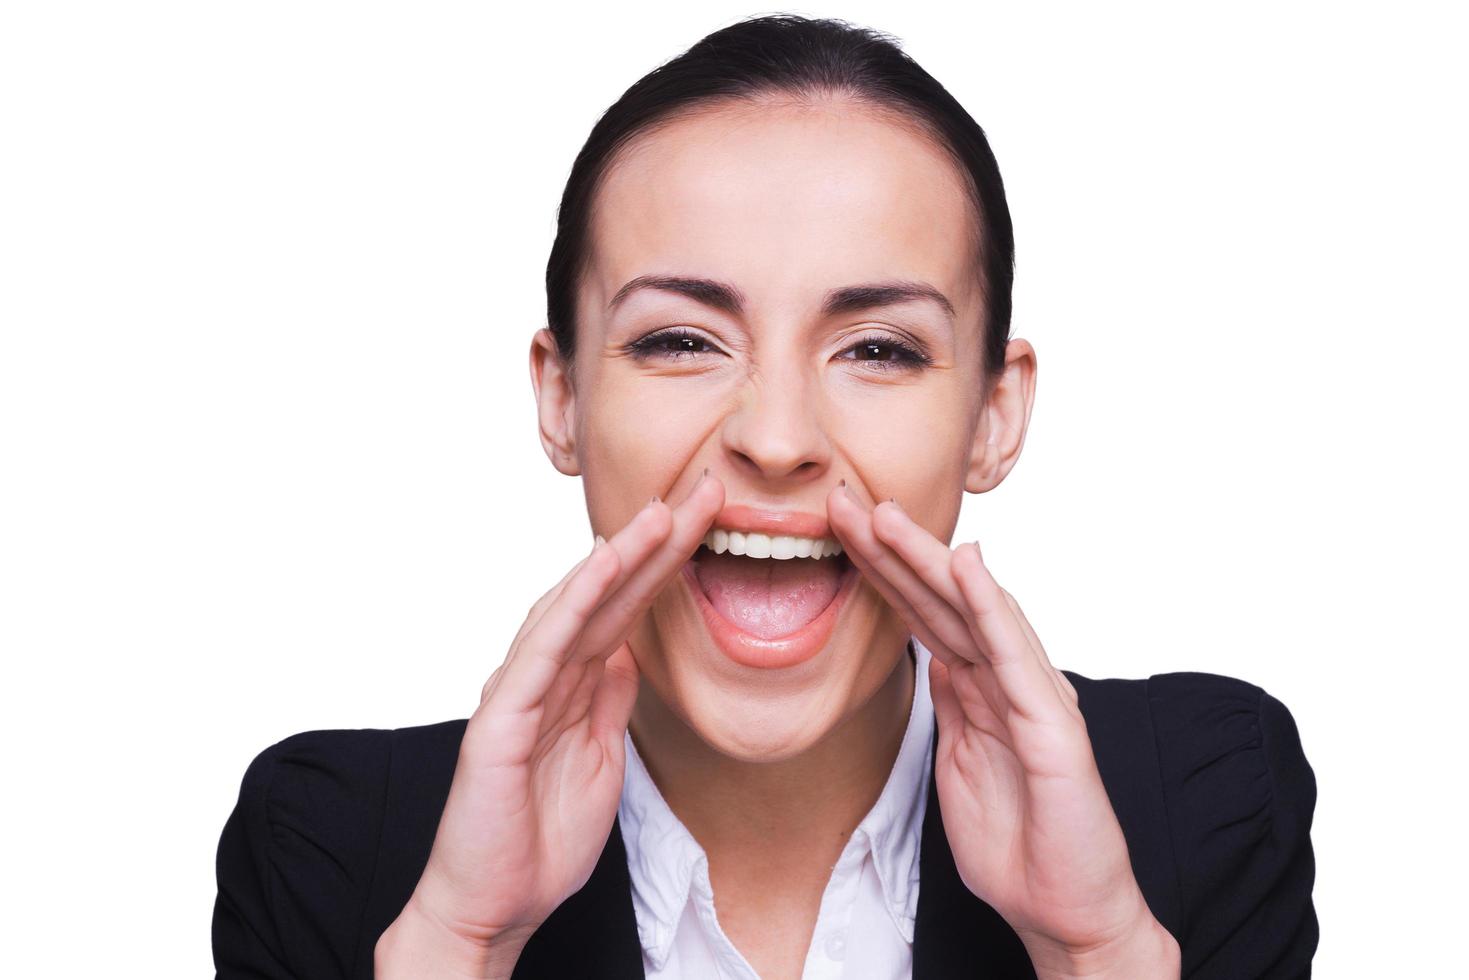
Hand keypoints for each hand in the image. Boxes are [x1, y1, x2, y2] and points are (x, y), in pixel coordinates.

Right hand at [376, 473, 724, 978]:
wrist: (490, 906)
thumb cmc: (536, 837)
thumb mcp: (598, 757)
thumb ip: (608, 700)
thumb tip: (630, 651)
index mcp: (572, 683)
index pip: (627, 607)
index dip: (668, 561)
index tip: (711, 519)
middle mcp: (544, 674)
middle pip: (608, 592)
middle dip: (657, 539)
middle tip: (706, 489)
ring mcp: (520, 690)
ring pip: (574, 606)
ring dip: (619, 555)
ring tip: (662, 511)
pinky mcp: (500, 717)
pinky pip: (542, 649)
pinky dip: (572, 603)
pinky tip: (601, 567)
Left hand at [826, 486, 1179, 978]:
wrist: (1066, 909)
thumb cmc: (1019, 842)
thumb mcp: (961, 764)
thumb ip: (951, 708)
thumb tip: (932, 661)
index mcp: (980, 688)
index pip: (923, 615)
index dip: (882, 570)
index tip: (838, 531)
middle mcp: (1008, 679)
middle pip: (942, 600)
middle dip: (893, 549)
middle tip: (845, 500)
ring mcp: (1032, 697)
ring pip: (974, 612)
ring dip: (930, 560)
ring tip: (888, 515)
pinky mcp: (1053, 727)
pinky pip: (1016, 657)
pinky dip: (992, 608)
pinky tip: (968, 567)